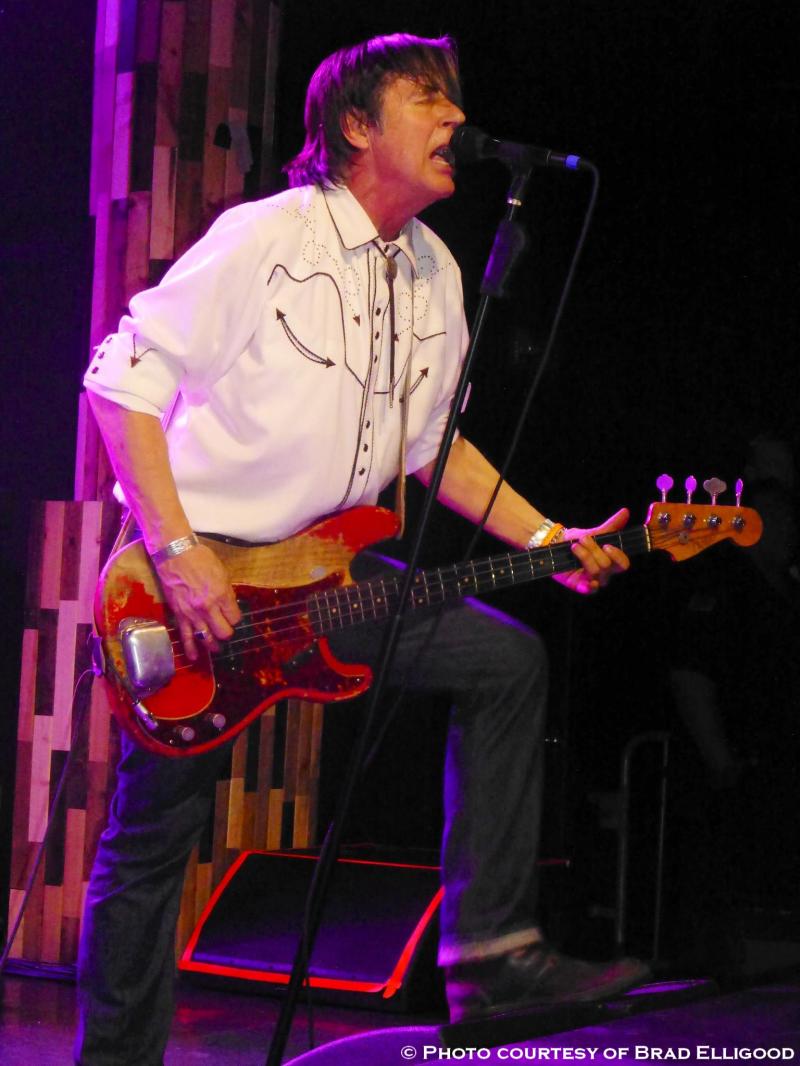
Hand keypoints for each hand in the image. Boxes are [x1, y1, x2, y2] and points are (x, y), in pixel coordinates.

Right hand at [155, 543, 241, 660]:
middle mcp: (208, 607)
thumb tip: (229, 605)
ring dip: (213, 645)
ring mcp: (193, 613)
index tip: (233, 615)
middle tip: (225, 629)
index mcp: (221, 595)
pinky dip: (190, 649)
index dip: (235, 618)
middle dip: (227, 632)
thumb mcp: (222, 572)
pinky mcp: (180, 615)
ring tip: (216, 649)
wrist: (174, 554)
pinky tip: (194, 658)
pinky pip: (186, 636)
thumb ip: (226, 592)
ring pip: (206, 638)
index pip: (235, 617)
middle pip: (224, 632)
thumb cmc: (200, 558)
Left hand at [553, 508, 629, 594]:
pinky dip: (588, 586)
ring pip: (595, 572)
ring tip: (575, 546)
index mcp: (611, 562)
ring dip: (585, 556)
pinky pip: (587, 590)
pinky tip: (585, 580)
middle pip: (606, 566)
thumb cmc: (579, 539)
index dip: (617, 556)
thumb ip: (612, 525)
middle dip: (594, 550)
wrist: (557, 543)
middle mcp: (604, 573)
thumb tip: (626, 511)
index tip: (606, 545)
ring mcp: (591, 580)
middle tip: (583, 539)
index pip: (623, 565)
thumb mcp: (596, 532)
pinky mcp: (578, 585)